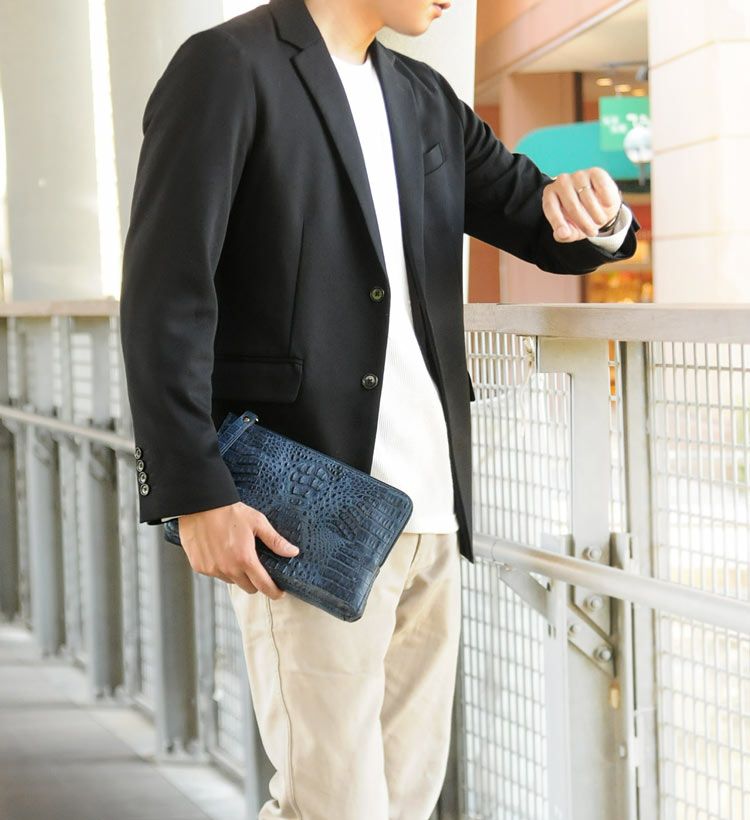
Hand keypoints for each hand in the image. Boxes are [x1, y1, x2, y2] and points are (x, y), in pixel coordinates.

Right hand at [177, 501, 298, 598]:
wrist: (201, 505)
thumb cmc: (230, 511)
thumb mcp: (258, 522)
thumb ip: (275, 541)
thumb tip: (293, 552)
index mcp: (245, 559)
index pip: (263, 585)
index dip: (274, 592)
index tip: (279, 592)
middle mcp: (228, 568)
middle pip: (248, 587)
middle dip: (255, 581)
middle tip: (256, 568)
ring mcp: (212, 569)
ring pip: (231, 581)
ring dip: (237, 574)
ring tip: (236, 555)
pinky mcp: (200, 567)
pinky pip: (216, 574)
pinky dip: (221, 568)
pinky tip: (221, 552)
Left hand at [542, 167, 621, 242]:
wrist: (601, 205)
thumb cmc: (581, 219)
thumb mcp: (572, 230)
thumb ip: (564, 235)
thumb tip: (563, 234)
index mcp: (550, 195)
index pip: (550, 208)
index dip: (557, 222)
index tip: (565, 234)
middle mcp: (561, 182)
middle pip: (571, 205)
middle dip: (583, 223)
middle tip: (592, 232)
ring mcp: (578, 175)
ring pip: (587, 197)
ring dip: (596, 214)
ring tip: (600, 221)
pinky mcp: (594, 172)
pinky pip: (601, 185)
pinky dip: (606, 197)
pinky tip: (608, 205)